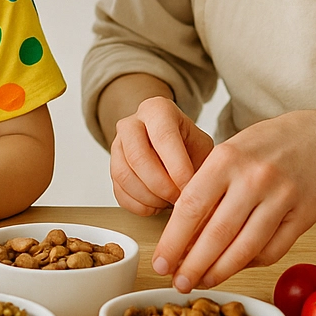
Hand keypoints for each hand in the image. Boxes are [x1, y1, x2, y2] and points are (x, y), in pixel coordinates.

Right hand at [110, 95, 214, 215]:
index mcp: (157, 110)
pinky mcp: (112, 167)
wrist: (169, 145)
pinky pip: (119, 191)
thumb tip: (201, 191)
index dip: (178, 167)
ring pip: (124, 176)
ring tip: (169, 202)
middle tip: (179, 199)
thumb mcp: (202, 146)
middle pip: (137, 157)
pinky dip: (139, 205)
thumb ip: (202, 163)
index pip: (164, 137)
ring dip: (149, 197)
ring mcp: (117, 145)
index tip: (190, 188)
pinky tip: (156, 205)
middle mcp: (131, 123)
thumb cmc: (188, 145)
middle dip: (161, 186)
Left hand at [152, 110, 315, 289]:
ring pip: (246, 249)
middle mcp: (255, 178)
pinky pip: (271, 252)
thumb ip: (203, 193)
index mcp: (226, 159)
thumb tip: (179, 242)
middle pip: (218, 234)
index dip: (172, 241)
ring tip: (203, 281)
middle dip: (194, 266)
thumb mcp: (224, 157)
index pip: (191, 207)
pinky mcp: (304, 216)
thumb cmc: (259, 150)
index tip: (160, 263)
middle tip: (179, 284)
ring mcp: (282, 198)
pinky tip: (234, 266)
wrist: (313, 140)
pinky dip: (249, 264)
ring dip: (220, 272)